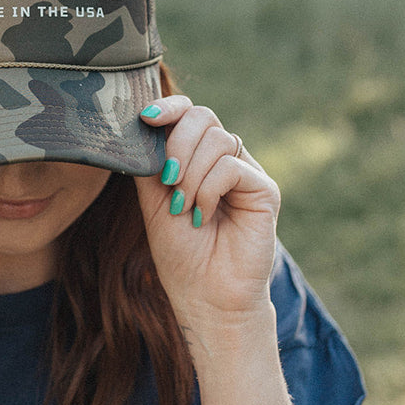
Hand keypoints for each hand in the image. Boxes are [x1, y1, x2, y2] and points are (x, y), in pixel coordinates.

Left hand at [136, 96, 280, 324]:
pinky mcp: (264, 190)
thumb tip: (140, 126)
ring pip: (217, 139)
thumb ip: (151, 164)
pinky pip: (231, 166)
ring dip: (190, 174)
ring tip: (183, 208)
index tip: (146, 117)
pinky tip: (202, 216)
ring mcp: (246, 173)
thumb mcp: (154, 203)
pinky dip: (208, 190)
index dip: (170, 107)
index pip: (189, 114)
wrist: (205, 297)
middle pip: (204, 117)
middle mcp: (225, 160)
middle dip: (177, 142)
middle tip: (167, 180)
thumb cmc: (180, 254)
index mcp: (198, 159)